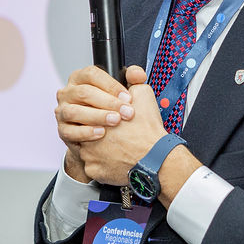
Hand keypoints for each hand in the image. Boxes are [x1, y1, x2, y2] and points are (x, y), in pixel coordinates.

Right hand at [54, 65, 143, 181]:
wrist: (100, 137)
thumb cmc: (109, 109)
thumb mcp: (121, 92)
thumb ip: (133, 79)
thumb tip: (138, 74)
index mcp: (80, 78)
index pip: (91, 74)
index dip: (111, 85)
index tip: (128, 97)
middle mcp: (68, 93)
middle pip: (84, 92)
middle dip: (108, 102)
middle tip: (126, 112)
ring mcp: (62, 111)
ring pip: (74, 111)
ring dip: (97, 116)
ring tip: (115, 121)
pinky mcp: (63, 130)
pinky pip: (70, 131)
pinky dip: (86, 132)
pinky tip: (101, 133)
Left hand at [78, 69, 166, 185]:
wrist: (156, 158)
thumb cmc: (149, 129)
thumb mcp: (144, 94)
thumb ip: (134, 79)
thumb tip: (132, 72)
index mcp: (97, 114)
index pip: (89, 110)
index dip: (103, 113)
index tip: (114, 118)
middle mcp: (88, 134)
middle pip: (87, 128)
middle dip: (99, 129)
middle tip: (116, 132)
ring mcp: (88, 155)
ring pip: (89, 148)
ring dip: (99, 147)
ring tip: (117, 146)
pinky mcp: (93, 171)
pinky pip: (94, 166)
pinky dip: (103, 164)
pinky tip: (116, 159)